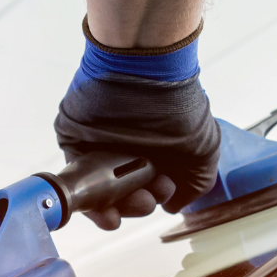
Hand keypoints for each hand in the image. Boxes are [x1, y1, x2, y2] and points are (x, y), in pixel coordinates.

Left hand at [55, 72, 219, 230]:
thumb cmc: (176, 105)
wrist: (143, 69)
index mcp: (152, 150)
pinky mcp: (75, 142)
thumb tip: (172, 207)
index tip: (160, 198)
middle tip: (146, 199)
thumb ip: (194, 182)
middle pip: (121, 195)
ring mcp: (98, 147)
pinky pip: (76, 180)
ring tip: (129, 202)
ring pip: (98, 192)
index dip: (151, 200)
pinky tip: (101, 207)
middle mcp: (125, 150)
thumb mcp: (202, 149)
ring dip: (112, 207)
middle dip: (135, 205)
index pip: (145, 188)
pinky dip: (88, 199)